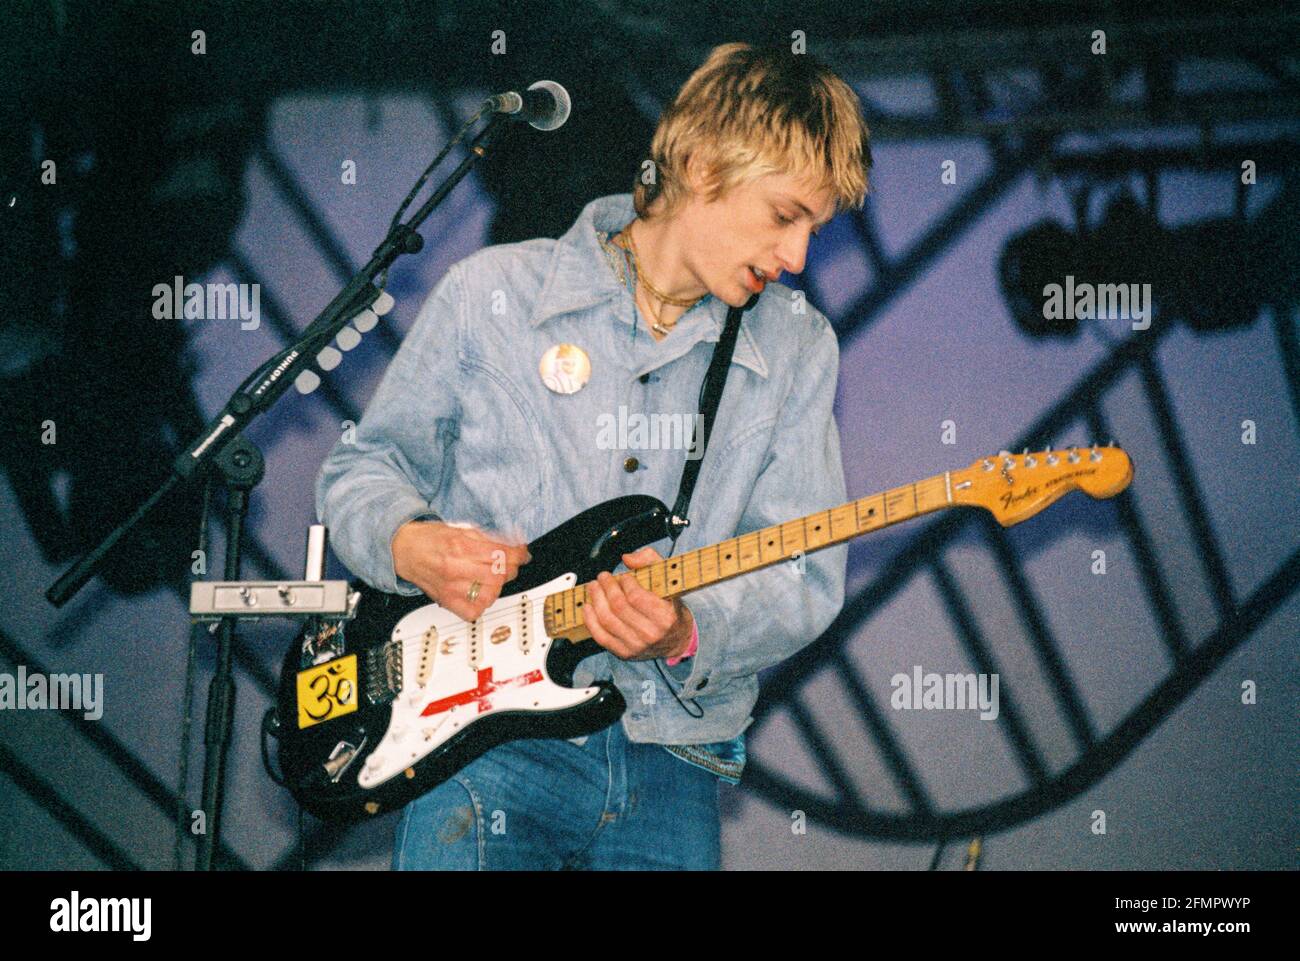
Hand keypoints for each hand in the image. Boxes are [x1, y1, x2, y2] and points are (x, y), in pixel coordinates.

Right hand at [391, 520, 530, 621]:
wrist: (404, 550)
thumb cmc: (431, 538)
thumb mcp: (461, 529)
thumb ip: (488, 538)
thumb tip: (513, 545)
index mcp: (460, 546)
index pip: (500, 554)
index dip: (517, 554)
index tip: (522, 554)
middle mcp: (455, 567)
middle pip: (498, 575)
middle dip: (509, 570)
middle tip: (508, 566)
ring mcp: (451, 587)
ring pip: (490, 595)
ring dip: (498, 587)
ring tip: (494, 579)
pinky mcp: (446, 600)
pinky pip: (473, 611)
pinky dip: (483, 605)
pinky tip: (482, 594)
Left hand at [583, 546, 694, 660]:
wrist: (676, 640)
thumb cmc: (671, 609)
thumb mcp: (669, 582)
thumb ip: (651, 562)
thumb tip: (627, 558)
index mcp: (665, 617)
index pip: (636, 597)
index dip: (625, 582)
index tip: (623, 576)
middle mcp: (651, 634)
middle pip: (618, 607)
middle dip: (606, 587)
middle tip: (602, 577)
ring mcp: (636, 645)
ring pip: (607, 620)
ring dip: (596, 600)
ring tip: (593, 587)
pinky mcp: (624, 653)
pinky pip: (601, 636)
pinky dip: (590, 620)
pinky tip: (588, 606)